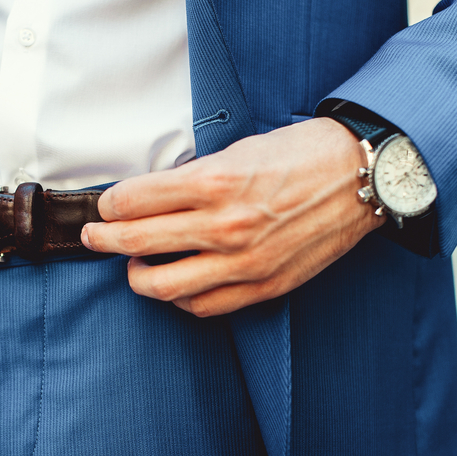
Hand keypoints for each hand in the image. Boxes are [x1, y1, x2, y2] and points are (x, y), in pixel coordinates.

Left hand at [80, 118, 384, 316]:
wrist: (362, 176)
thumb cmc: (302, 154)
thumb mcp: (238, 149)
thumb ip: (192, 177)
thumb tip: (150, 197)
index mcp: (215, 181)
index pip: (134, 200)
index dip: (109, 205)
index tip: (105, 207)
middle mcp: (225, 224)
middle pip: (137, 242)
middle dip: (103, 240)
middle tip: (95, 236)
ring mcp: (244, 261)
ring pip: (163, 286)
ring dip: (137, 276)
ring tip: (134, 266)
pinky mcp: (263, 285)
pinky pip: (203, 305)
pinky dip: (179, 299)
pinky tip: (175, 285)